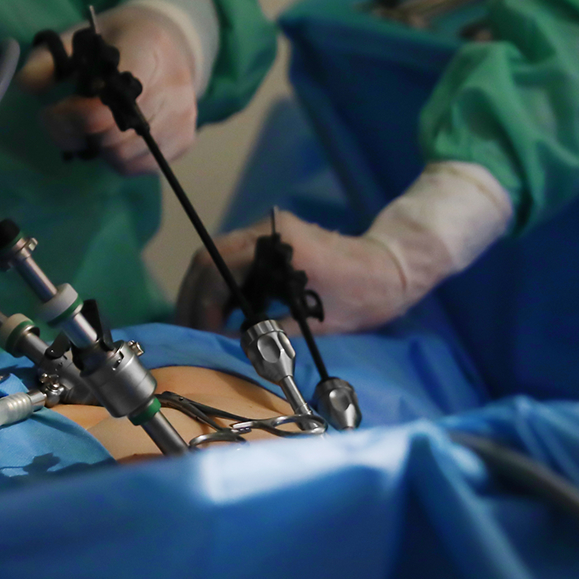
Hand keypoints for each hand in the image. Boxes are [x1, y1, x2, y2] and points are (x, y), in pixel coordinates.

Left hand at [19, 4, 198, 175]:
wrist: (170, 41)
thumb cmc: (118, 40)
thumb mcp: (79, 37)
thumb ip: (47, 59)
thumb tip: (26, 85)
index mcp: (147, 47)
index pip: (108, 99)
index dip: (74, 114)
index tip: (54, 109)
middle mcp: (174, 84)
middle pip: (113, 134)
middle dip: (79, 132)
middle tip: (67, 118)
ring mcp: (183, 116)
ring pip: (125, 156)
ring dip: (98, 147)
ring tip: (93, 126)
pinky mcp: (185, 140)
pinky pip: (141, 167)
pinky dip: (118, 159)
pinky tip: (113, 135)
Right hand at [175, 210, 413, 334]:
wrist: (392, 270)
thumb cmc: (362, 297)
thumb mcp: (315, 323)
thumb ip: (268, 333)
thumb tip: (226, 348)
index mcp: (275, 243)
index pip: (216, 268)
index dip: (201, 305)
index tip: (200, 336)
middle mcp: (266, 230)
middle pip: (208, 260)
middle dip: (194, 299)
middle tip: (187, 335)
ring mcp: (268, 234)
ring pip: (217, 261)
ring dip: (205, 295)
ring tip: (199, 331)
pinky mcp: (272, 244)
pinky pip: (235, 264)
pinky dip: (223, 290)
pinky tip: (221, 319)